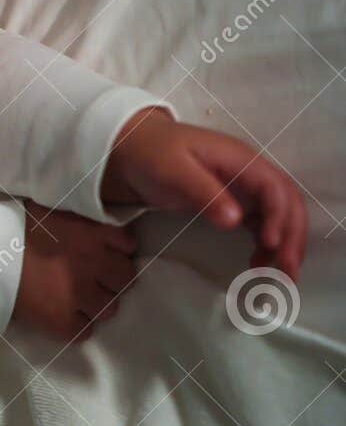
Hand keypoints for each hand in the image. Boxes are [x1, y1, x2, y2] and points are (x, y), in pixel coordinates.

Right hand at [11, 200, 138, 342]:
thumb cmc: (12, 226)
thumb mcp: (51, 208)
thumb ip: (77, 217)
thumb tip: (89, 220)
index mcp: (93, 233)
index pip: (128, 245)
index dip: (117, 251)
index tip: (104, 254)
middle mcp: (96, 264)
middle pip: (125, 280)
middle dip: (112, 280)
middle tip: (92, 280)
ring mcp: (82, 295)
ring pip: (109, 309)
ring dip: (95, 305)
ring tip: (76, 300)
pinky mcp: (64, 321)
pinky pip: (85, 331)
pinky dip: (76, 325)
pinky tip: (62, 316)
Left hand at [101, 107, 307, 279]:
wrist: (132, 150)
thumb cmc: (152, 156)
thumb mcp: (173, 171)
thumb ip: (203, 193)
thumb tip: (236, 220)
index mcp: (240, 160)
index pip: (274, 188)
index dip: (278, 216)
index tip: (270, 245)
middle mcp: (249, 173)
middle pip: (287, 203)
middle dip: (292, 236)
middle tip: (287, 271)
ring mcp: (244, 187)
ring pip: (279, 215)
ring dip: (285, 244)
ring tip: (278, 276)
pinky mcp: (234, 200)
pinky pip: (261, 222)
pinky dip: (267, 244)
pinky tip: (258, 262)